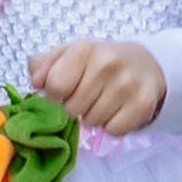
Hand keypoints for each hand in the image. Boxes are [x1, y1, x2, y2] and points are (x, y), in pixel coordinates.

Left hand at [44, 40, 167, 135]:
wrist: (145, 64)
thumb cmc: (98, 62)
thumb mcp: (69, 55)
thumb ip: (43, 65)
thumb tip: (36, 82)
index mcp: (84, 49)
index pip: (55, 86)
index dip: (55, 94)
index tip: (65, 90)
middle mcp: (107, 64)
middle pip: (72, 108)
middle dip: (76, 107)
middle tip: (88, 94)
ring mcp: (127, 85)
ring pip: (92, 122)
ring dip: (94, 117)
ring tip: (104, 100)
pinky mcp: (143, 105)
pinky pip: (113, 131)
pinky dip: (113, 126)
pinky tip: (118, 109)